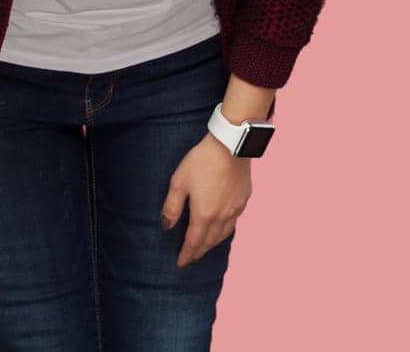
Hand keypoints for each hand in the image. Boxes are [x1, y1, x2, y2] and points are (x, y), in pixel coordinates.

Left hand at [161, 132, 251, 266]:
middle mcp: (222, 217)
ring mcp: (235, 209)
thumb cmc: (202, 161)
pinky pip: (233, 223)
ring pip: (223, 235)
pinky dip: (224, 230)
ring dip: (212, 244)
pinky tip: (221, 227)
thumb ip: (172, 206)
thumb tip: (166, 226)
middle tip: (191, 258)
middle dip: (199, 252)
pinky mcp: (244, 200)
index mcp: (204, 214)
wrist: (231, 146)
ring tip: (204, 247)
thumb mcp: (179, 181)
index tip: (180, 264)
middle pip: (210, 242)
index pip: (194, 243)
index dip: (187, 255)